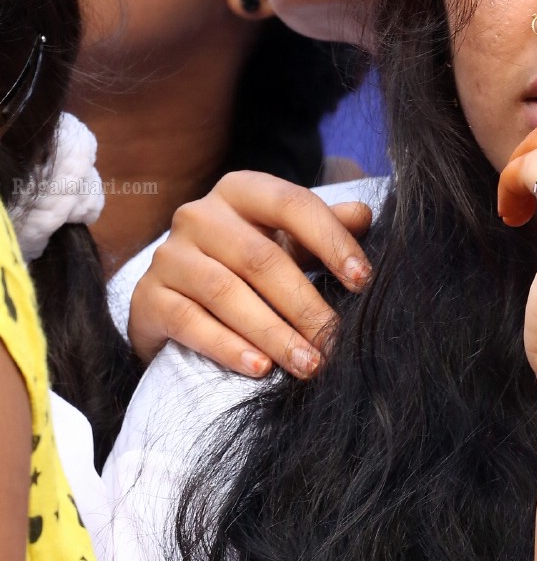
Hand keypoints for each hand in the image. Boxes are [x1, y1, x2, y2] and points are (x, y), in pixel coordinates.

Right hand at [127, 170, 372, 378]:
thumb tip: (365, 215)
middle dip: (304, 305)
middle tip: (335, 342)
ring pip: (226, 293)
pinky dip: (228, 348)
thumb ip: (323, 229)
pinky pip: (190, 322)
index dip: (332, 240)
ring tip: (308, 364)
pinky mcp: (148, 297)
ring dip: (273, 334)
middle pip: (260, 258)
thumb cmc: (245, 266)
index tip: (364, 281)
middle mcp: (199, 215)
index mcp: (240, 191)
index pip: (291, 204)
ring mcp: (169, 256)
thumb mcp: (286, 242)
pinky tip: (260, 369)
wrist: (174, 299)